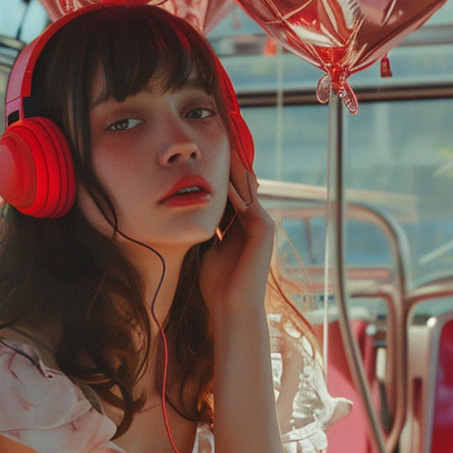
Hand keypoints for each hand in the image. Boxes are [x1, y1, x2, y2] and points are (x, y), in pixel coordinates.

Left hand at [198, 153, 274, 323]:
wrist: (231, 308)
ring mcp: (262, 225)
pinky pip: (249, 205)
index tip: (204, 158)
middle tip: (216, 144)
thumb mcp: (207, 249)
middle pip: (242, 186)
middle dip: (229, 166)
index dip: (220, 175)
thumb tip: (187, 216)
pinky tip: (224, 181)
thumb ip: (206, 231)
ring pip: (248, 191)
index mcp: (241, 226)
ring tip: (222, 151)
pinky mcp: (265, 231)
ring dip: (235, 172)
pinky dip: (237, 193)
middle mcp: (255, 222)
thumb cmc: (217, 285)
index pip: (232, 192)